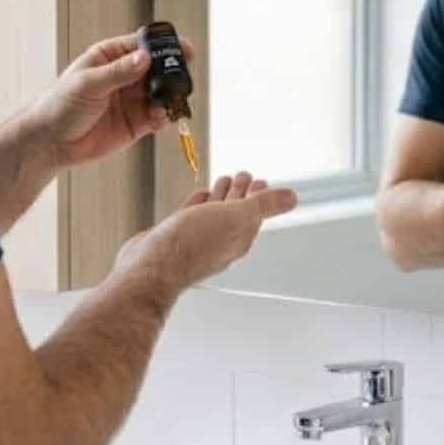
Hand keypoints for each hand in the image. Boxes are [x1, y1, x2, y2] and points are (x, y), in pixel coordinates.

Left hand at [30, 32, 192, 168]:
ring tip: (170, 103)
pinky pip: (158, 117)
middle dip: (173, 73)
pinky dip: (164, 117)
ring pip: (162, 93)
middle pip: (158, 69)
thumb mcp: (88, 83)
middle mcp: (125, 75)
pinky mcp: (136, 123)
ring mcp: (132, 99)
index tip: (182, 49)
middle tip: (181, 79)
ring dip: (170, 97)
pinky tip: (161, 118)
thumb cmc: (60, 105)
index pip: (142, 45)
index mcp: (111, 56)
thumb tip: (144, 58)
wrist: (51, 142)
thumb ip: (118, 72)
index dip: (163, 46)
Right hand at [116, 172, 298, 297]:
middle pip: (235, 211)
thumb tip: (292, 197)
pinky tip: (199, 196)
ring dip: (220, 196)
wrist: (151, 268)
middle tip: (244, 176)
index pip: (255, 212)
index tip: (261, 181)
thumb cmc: (191, 247)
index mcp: (239, 237)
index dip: (259, 195)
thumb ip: (264, 205)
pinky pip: (192, 216)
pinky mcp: (175, 237)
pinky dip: (198, 203)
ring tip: (224, 181)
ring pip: (213, 212)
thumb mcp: (236, 216)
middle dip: (241, 192)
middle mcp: (219, 240)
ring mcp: (196, 240)